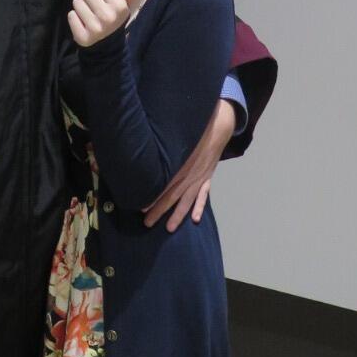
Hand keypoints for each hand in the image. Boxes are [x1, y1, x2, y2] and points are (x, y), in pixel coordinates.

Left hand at [68, 0, 151, 47]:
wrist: (107, 44)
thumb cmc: (113, 16)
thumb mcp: (124, 4)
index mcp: (119, 5)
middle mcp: (108, 16)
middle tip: (95, 5)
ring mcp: (94, 28)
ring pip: (76, 1)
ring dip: (81, 6)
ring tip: (89, 14)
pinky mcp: (82, 37)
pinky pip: (71, 15)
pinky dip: (75, 18)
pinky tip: (83, 23)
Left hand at [143, 98, 235, 231]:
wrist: (216, 128)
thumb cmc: (190, 131)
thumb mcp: (172, 136)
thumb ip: (160, 145)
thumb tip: (142, 151)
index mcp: (178, 164)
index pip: (163, 184)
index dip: (153, 197)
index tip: (141, 207)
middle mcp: (188, 174)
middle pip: (172, 196)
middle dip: (159, 210)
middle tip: (147, 222)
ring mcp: (199, 178)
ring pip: (187, 200)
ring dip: (178, 215)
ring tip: (169, 228)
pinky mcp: (207, 178)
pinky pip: (204, 195)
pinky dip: (200, 207)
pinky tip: (195, 219)